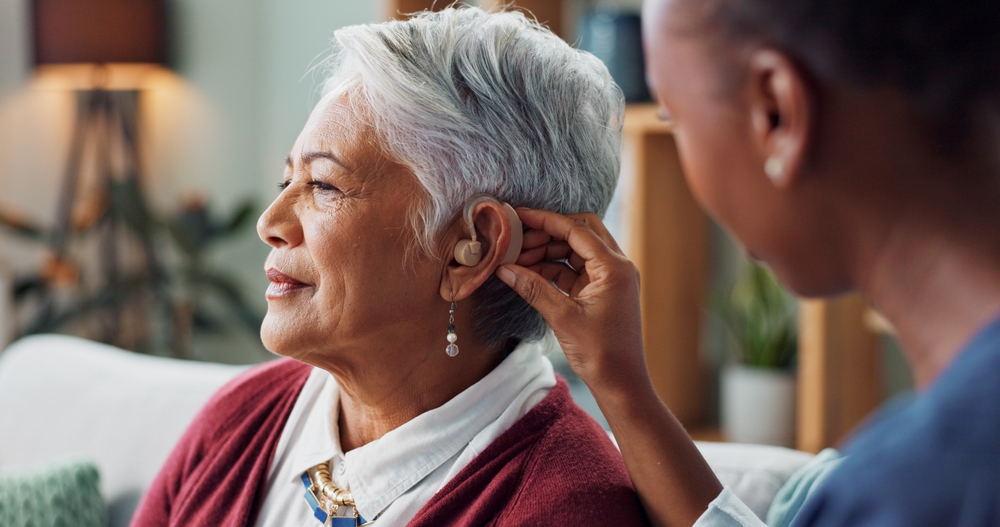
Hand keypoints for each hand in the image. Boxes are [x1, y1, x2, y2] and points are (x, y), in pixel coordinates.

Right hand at [495, 208, 650, 393]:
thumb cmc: (600, 353)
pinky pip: (574, 270)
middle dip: (547, 233)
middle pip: (580, 232)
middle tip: (516, 241)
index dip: (546, 220)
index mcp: (614, 267)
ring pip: (575, 251)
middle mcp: (616, 266)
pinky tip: (528, 274)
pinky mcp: (601, 292)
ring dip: (548, 251)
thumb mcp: (562, 317)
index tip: (519, 214)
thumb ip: (533, 288)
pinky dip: (552, 269)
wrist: (621, 383)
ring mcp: (609, 279)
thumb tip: (504, 268)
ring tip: (517, 259)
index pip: (577, 229)